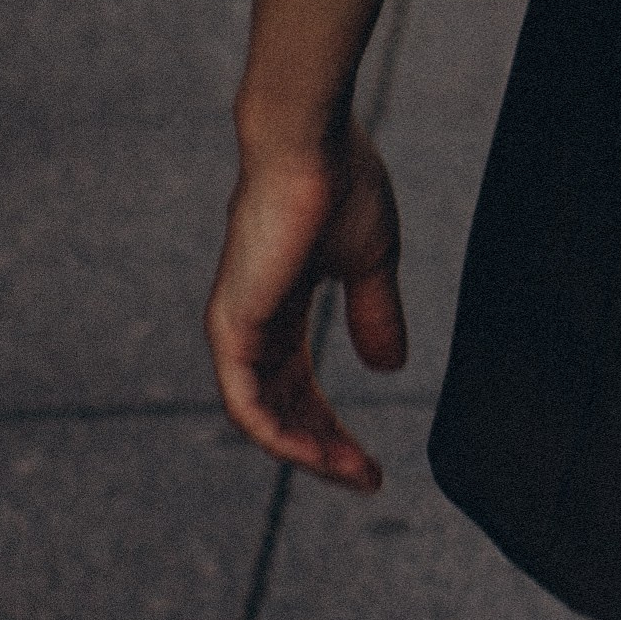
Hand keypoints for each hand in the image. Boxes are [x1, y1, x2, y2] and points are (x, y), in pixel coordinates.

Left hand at [205, 119, 406, 491]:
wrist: (308, 140)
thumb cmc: (340, 181)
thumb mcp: (372, 261)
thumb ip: (375, 313)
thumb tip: (389, 367)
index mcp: (283, 305)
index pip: (300, 386)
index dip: (335, 428)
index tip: (372, 464)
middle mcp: (253, 322)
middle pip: (283, 409)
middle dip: (325, 449)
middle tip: (367, 478)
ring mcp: (237, 326)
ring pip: (262, 417)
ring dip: (307, 452)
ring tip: (352, 473)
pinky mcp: (231, 325)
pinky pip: (246, 405)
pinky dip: (280, 436)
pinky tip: (316, 455)